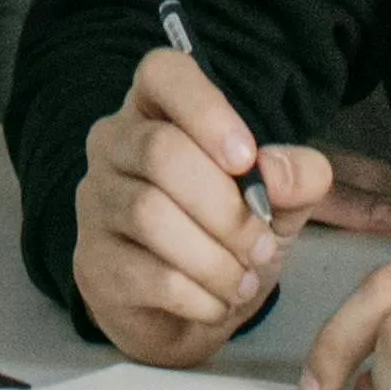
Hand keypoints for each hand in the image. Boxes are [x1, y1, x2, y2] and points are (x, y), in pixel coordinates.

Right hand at [71, 45, 362, 361]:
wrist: (188, 317)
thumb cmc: (229, 237)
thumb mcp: (279, 202)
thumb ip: (296, 177)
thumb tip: (277, 172)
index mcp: (159, 110)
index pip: (163, 73)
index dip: (205, 108)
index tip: (246, 157)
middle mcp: (114, 144)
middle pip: (160, 151)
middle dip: (226, 207)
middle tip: (262, 246)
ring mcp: (96, 203)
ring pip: (150, 214)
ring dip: (215, 258)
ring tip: (245, 282)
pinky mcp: (94, 263)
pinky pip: (147, 274)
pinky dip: (199, 295)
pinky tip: (217, 303)